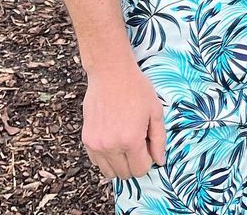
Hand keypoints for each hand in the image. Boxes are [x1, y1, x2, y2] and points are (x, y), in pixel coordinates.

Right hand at [82, 60, 165, 180]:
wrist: (111, 73)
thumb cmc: (136, 89)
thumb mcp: (155, 111)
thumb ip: (159, 139)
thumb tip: (160, 161)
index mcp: (131, 140)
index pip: (140, 170)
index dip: (147, 161)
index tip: (147, 147)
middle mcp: (112, 146)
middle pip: (124, 174)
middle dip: (134, 163)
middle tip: (137, 142)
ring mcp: (97, 144)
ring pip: (108, 171)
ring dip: (119, 163)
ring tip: (124, 141)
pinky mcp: (87, 139)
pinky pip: (96, 161)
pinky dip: (106, 156)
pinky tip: (113, 138)